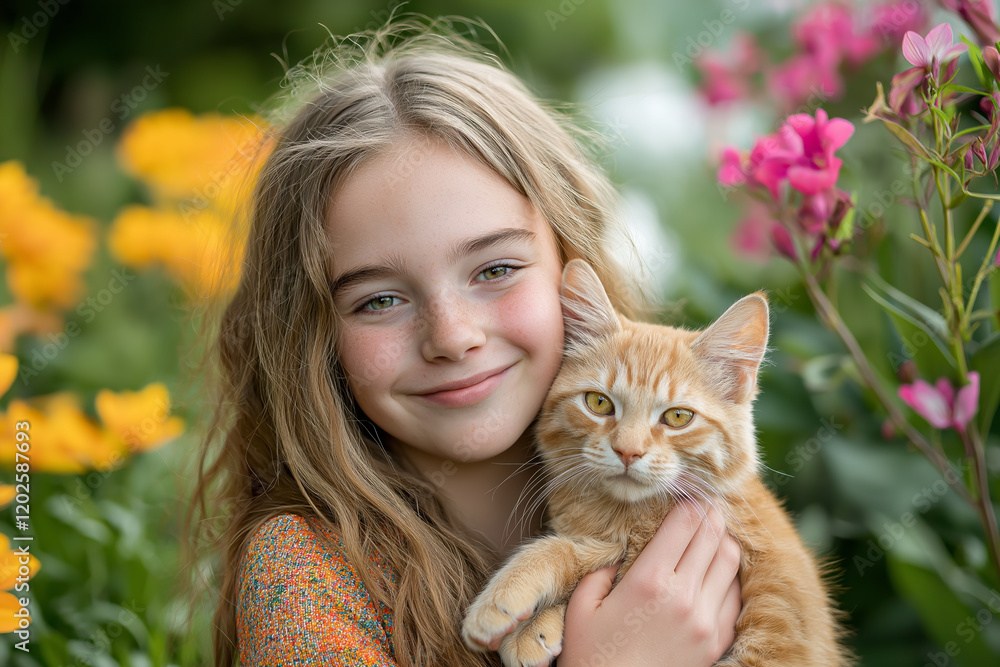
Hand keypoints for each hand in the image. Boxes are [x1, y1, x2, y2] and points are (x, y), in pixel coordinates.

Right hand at [557, 501, 741, 666]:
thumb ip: (603, 569)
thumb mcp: (582, 604)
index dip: (688, 500)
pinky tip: (716, 570)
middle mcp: (682, 596)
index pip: (683, 523)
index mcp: (648, 581)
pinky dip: (729, 576)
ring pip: (731, 561)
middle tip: (705, 503)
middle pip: (713, 535)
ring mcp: (705, 621)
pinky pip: (736, 596)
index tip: (687, 491)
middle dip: (710, 513)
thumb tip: (623, 549)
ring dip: (723, 541)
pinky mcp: (716, 641)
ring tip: (713, 532)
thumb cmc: (590, 654)